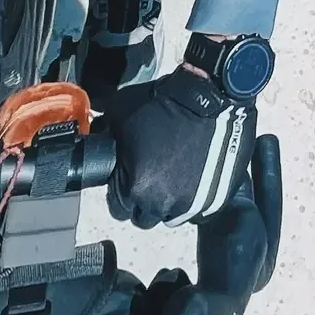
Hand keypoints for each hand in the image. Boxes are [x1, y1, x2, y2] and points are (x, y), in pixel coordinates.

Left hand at [108, 64, 255, 228]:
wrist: (211, 98)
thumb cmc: (168, 104)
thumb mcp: (121, 112)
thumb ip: (106, 134)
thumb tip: (97, 140)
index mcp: (138, 189)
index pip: (118, 208)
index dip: (121, 190)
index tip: (130, 177)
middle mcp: (164, 203)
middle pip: (145, 216)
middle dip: (144, 200)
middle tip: (152, 176)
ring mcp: (193, 205)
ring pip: (172, 216)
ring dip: (170, 201)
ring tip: (174, 176)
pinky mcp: (216, 200)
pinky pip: (198, 211)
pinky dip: (194, 198)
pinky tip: (193, 177)